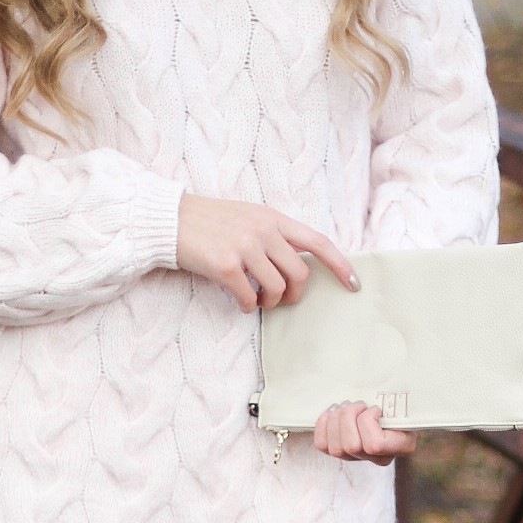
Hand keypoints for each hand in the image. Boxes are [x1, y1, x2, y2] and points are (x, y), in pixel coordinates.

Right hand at [175, 194, 356, 313]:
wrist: (169, 219)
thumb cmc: (208, 222)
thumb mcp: (248, 216)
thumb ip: (273, 234)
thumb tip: (296, 265)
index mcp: (273, 218)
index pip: (318, 242)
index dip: (340, 265)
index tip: (353, 284)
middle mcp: (263, 230)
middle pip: (300, 273)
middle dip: (295, 293)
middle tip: (281, 300)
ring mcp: (245, 247)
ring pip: (277, 288)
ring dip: (269, 302)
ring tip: (257, 300)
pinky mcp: (226, 265)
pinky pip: (248, 297)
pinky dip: (247, 305)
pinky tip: (240, 302)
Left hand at [313, 402, 414, 464]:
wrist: (392, 400)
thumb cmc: (399, 397)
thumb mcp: (405, 396)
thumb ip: (399, 397)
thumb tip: (391, 387)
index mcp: (402, 445)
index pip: (375, 445)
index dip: (368, 421)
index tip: (375, 408)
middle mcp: (379, 457)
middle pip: (352, 446)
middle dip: (349, 417)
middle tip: (358, 404)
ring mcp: (358, 457)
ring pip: (335, 448)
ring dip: (337, 420)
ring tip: (345, 406)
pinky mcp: (341, 452)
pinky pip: (322, 445)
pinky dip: (323, 425)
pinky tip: (333, 413)